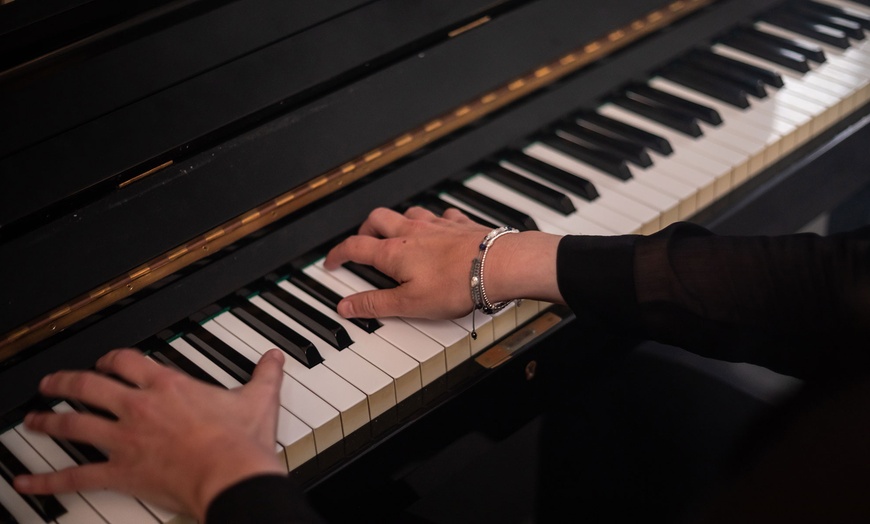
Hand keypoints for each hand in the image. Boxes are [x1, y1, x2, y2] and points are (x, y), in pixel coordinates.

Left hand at [13, 348, 286, 521]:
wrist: (231, 475)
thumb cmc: (240, 442)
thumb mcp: (258, 399)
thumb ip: (264, 375)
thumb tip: (275, 358)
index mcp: (168, 386)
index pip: (127, 361)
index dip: (111, 359)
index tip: (106, 362)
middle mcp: (139, 407)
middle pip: (89, 387)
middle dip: (66, 383)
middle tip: (51, 384)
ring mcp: (125, 440)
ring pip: (74, 425)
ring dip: (49, 421)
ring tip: (33, 420)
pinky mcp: (121, 472)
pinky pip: (76, 477)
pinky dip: (48, 481)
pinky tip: (27, 483)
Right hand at [324, 206, 562, 319]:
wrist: (499, 265)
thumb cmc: (456, 284)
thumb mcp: (409, 304)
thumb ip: (375, 303)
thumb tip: (346, 306)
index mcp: (394, 252)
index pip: (355, 247)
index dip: (338, 254)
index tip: (331, 262)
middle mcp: (412, 231)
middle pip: (376, 219)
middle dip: (364, 230)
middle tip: (362, 246)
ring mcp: (437, 224)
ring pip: (408, 212)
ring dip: (397, 222)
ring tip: (398, 236)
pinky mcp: (460, 224)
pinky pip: (442, 214)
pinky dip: (434, 220)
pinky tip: (440, 229)